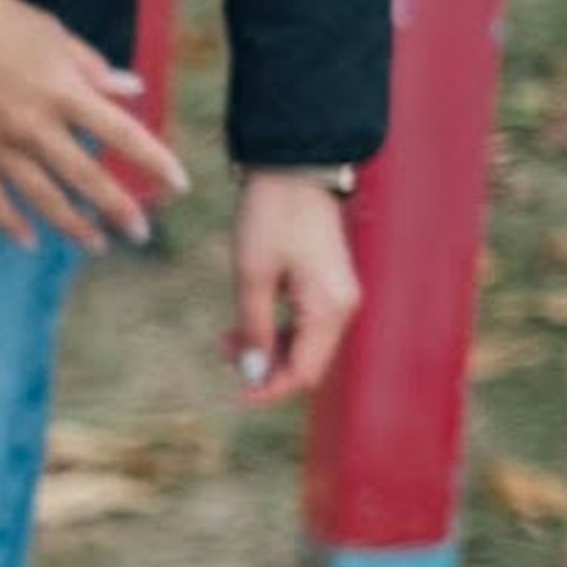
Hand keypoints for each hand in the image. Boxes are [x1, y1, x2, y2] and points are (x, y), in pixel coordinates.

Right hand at [0, 0, 189, 251]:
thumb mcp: (52, 33)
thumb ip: (93, 67)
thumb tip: (133, 89)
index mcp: (64, 93)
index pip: (123, 135)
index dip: (155, 162)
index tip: (179, 185)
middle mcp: (36, 127)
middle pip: (87, 178)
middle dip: (120, 210)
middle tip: (140, 233)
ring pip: (43, 198)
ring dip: (74, 227)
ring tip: (97, 245)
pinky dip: (11, 224)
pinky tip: (29, 241)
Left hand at [223, 170, 361, 406]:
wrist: (295, 170)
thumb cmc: (272, 219)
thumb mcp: (252, 276)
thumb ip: (254, 327)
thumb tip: (252, 372)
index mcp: (329, 309)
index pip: (305, 373)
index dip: (270, 390)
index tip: (236, 396)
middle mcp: (343, 307)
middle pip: (307, 362)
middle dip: (264, 367)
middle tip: (223, 349)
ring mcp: (338, 295)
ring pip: (304, 343)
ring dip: (267, 347)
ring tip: (226, 336)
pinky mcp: (328, 284)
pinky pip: (305, 323)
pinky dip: (276, 328)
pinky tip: (246, 320)